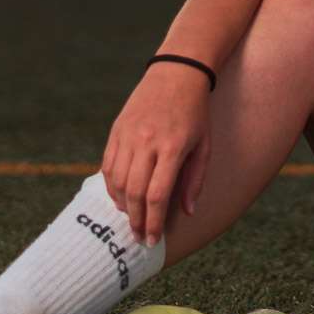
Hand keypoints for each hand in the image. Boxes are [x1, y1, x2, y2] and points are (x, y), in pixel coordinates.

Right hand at [100, 63, 212, 245]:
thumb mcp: (205, 145)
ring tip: (131, 219)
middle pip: (134, 192)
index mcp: (173, 147)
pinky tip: (120, 197)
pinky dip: (111, 186)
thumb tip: (188, 213)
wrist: (177, 73)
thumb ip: (195, 180)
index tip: (152, 240)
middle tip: (139, 237)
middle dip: (136, 220)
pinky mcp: (117, 129)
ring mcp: (129, 134)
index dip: (154, 222)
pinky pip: (108, 165)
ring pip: (116, 181)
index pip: (157, 195)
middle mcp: (147, 141)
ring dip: (121, 206)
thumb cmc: (196, 113)